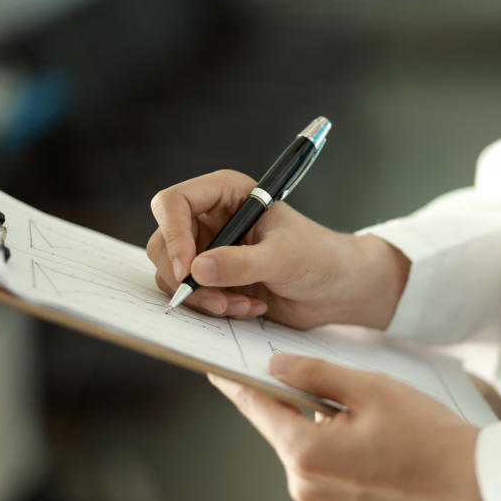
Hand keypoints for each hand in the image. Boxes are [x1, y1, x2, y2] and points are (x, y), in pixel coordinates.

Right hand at [147, 170, 408, 329]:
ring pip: (172, 275)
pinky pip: (191, 296)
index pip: (174, 202)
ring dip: (203, 298)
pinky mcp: (213, 279)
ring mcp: (209, 249)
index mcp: (226, 193)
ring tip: (242, 305)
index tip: (186, 269)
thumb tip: (196, 269)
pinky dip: (214, 308)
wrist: (337, 288)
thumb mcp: (283, 258)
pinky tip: (249, 308)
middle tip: (216, 301)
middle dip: (185, 277)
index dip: (172, 234)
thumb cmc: (319, 257)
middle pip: (163, 242)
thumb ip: (240, 264)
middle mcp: (211, 218)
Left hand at [209, 354, 491, 500]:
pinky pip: (327, 467)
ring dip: (321, 423)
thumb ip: (315, 375)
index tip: (219, 367)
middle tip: (323, 375)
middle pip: (282, 428)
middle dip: (295, 399)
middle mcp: (308, 486)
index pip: (257, 408)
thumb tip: (277, 367)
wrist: (473, 485)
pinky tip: (372, 434)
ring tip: (366, 410)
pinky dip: (337, 445)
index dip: (237, 383)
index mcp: (307, 454)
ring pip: (307, 447)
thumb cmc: (429, 438)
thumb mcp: (370, 389)